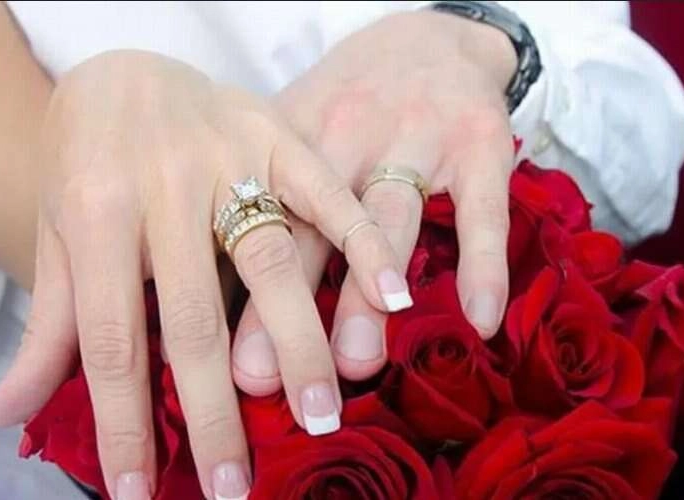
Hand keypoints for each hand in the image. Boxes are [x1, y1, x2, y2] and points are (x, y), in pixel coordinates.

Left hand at [0, 51, 402, 498]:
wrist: (121, 70)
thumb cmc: (85, 161)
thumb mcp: (55, 236)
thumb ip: (48, 326)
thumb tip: (4, 412)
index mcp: (96, 213)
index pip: (112, 341)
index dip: (124, 425)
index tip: (141, 493)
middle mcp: (164, 186)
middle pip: (195, 316)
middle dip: (217, 410)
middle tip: (237, 483)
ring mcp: (229, 157)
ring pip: (269, 260)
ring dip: (299, 343)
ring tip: (320, 413)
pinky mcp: (278, 136)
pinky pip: (326, 193)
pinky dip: (361, 243)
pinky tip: (392, 297)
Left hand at [232, 11, 517, 392]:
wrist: (428, 36)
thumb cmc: (347, 99)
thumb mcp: (291, 129)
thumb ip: (255, 194)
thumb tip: (201, 286)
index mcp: (290, 138)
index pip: (254, 222)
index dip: (234, 293)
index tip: (213, 361)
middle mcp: (345, 136)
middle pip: (308, 229)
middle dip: (283, 308)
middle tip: (261, 376)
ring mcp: (415, 137)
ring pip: (386, 221)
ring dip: (369, 294)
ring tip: (354, 362)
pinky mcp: (478, 141)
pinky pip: (482, 209)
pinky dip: (482, 264)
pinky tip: (479, 318)